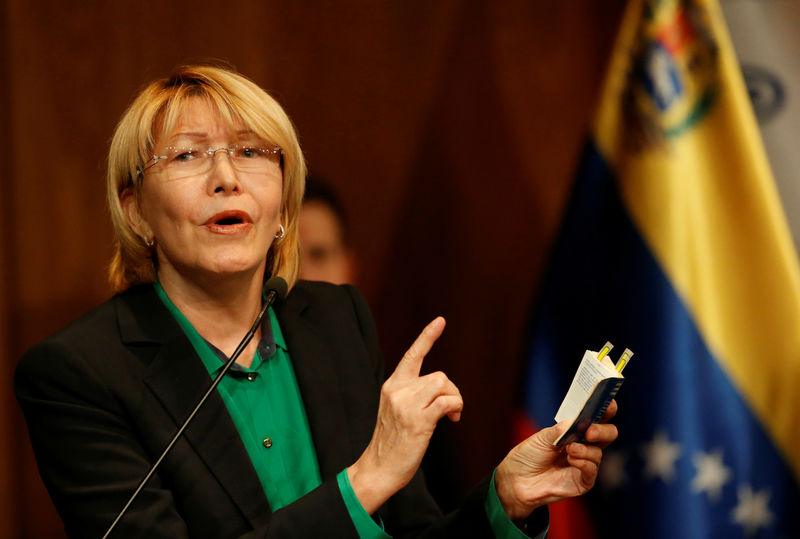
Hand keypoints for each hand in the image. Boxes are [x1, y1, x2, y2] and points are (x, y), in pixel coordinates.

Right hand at [348, 317, 462, 513]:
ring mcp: (406, 404)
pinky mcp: (418, 420)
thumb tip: (441, 390)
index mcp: (392, 385)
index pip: (412, 355)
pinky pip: (448, 401)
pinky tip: (453, 420)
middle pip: (439, 375)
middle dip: (451, 391)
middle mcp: (398, 390)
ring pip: (444, 385)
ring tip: (452, 415)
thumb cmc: (392, 443)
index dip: (428, 336)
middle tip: (451, 410)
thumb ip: (413, 395)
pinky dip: (456, 408)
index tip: (441, 321)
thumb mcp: (397, 411)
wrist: (378, 468)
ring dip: (455, 399)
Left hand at [495, 400, 618, 519]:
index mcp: (576, 430)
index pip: (598, 416)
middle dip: (602, 430)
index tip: (608, 402)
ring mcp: (585, 463)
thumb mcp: (541, 437)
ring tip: (569, 449)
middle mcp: (585, 445)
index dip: (606, 408)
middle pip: (608, 434)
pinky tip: (571, 460)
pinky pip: (591, 470)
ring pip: (598, 452)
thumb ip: (560, 430)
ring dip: (585, 449)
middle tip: (590, 431)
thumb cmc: (529, 455)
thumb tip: (575, 423)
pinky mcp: (583, 481)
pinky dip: (583, 463)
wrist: (517, 479)